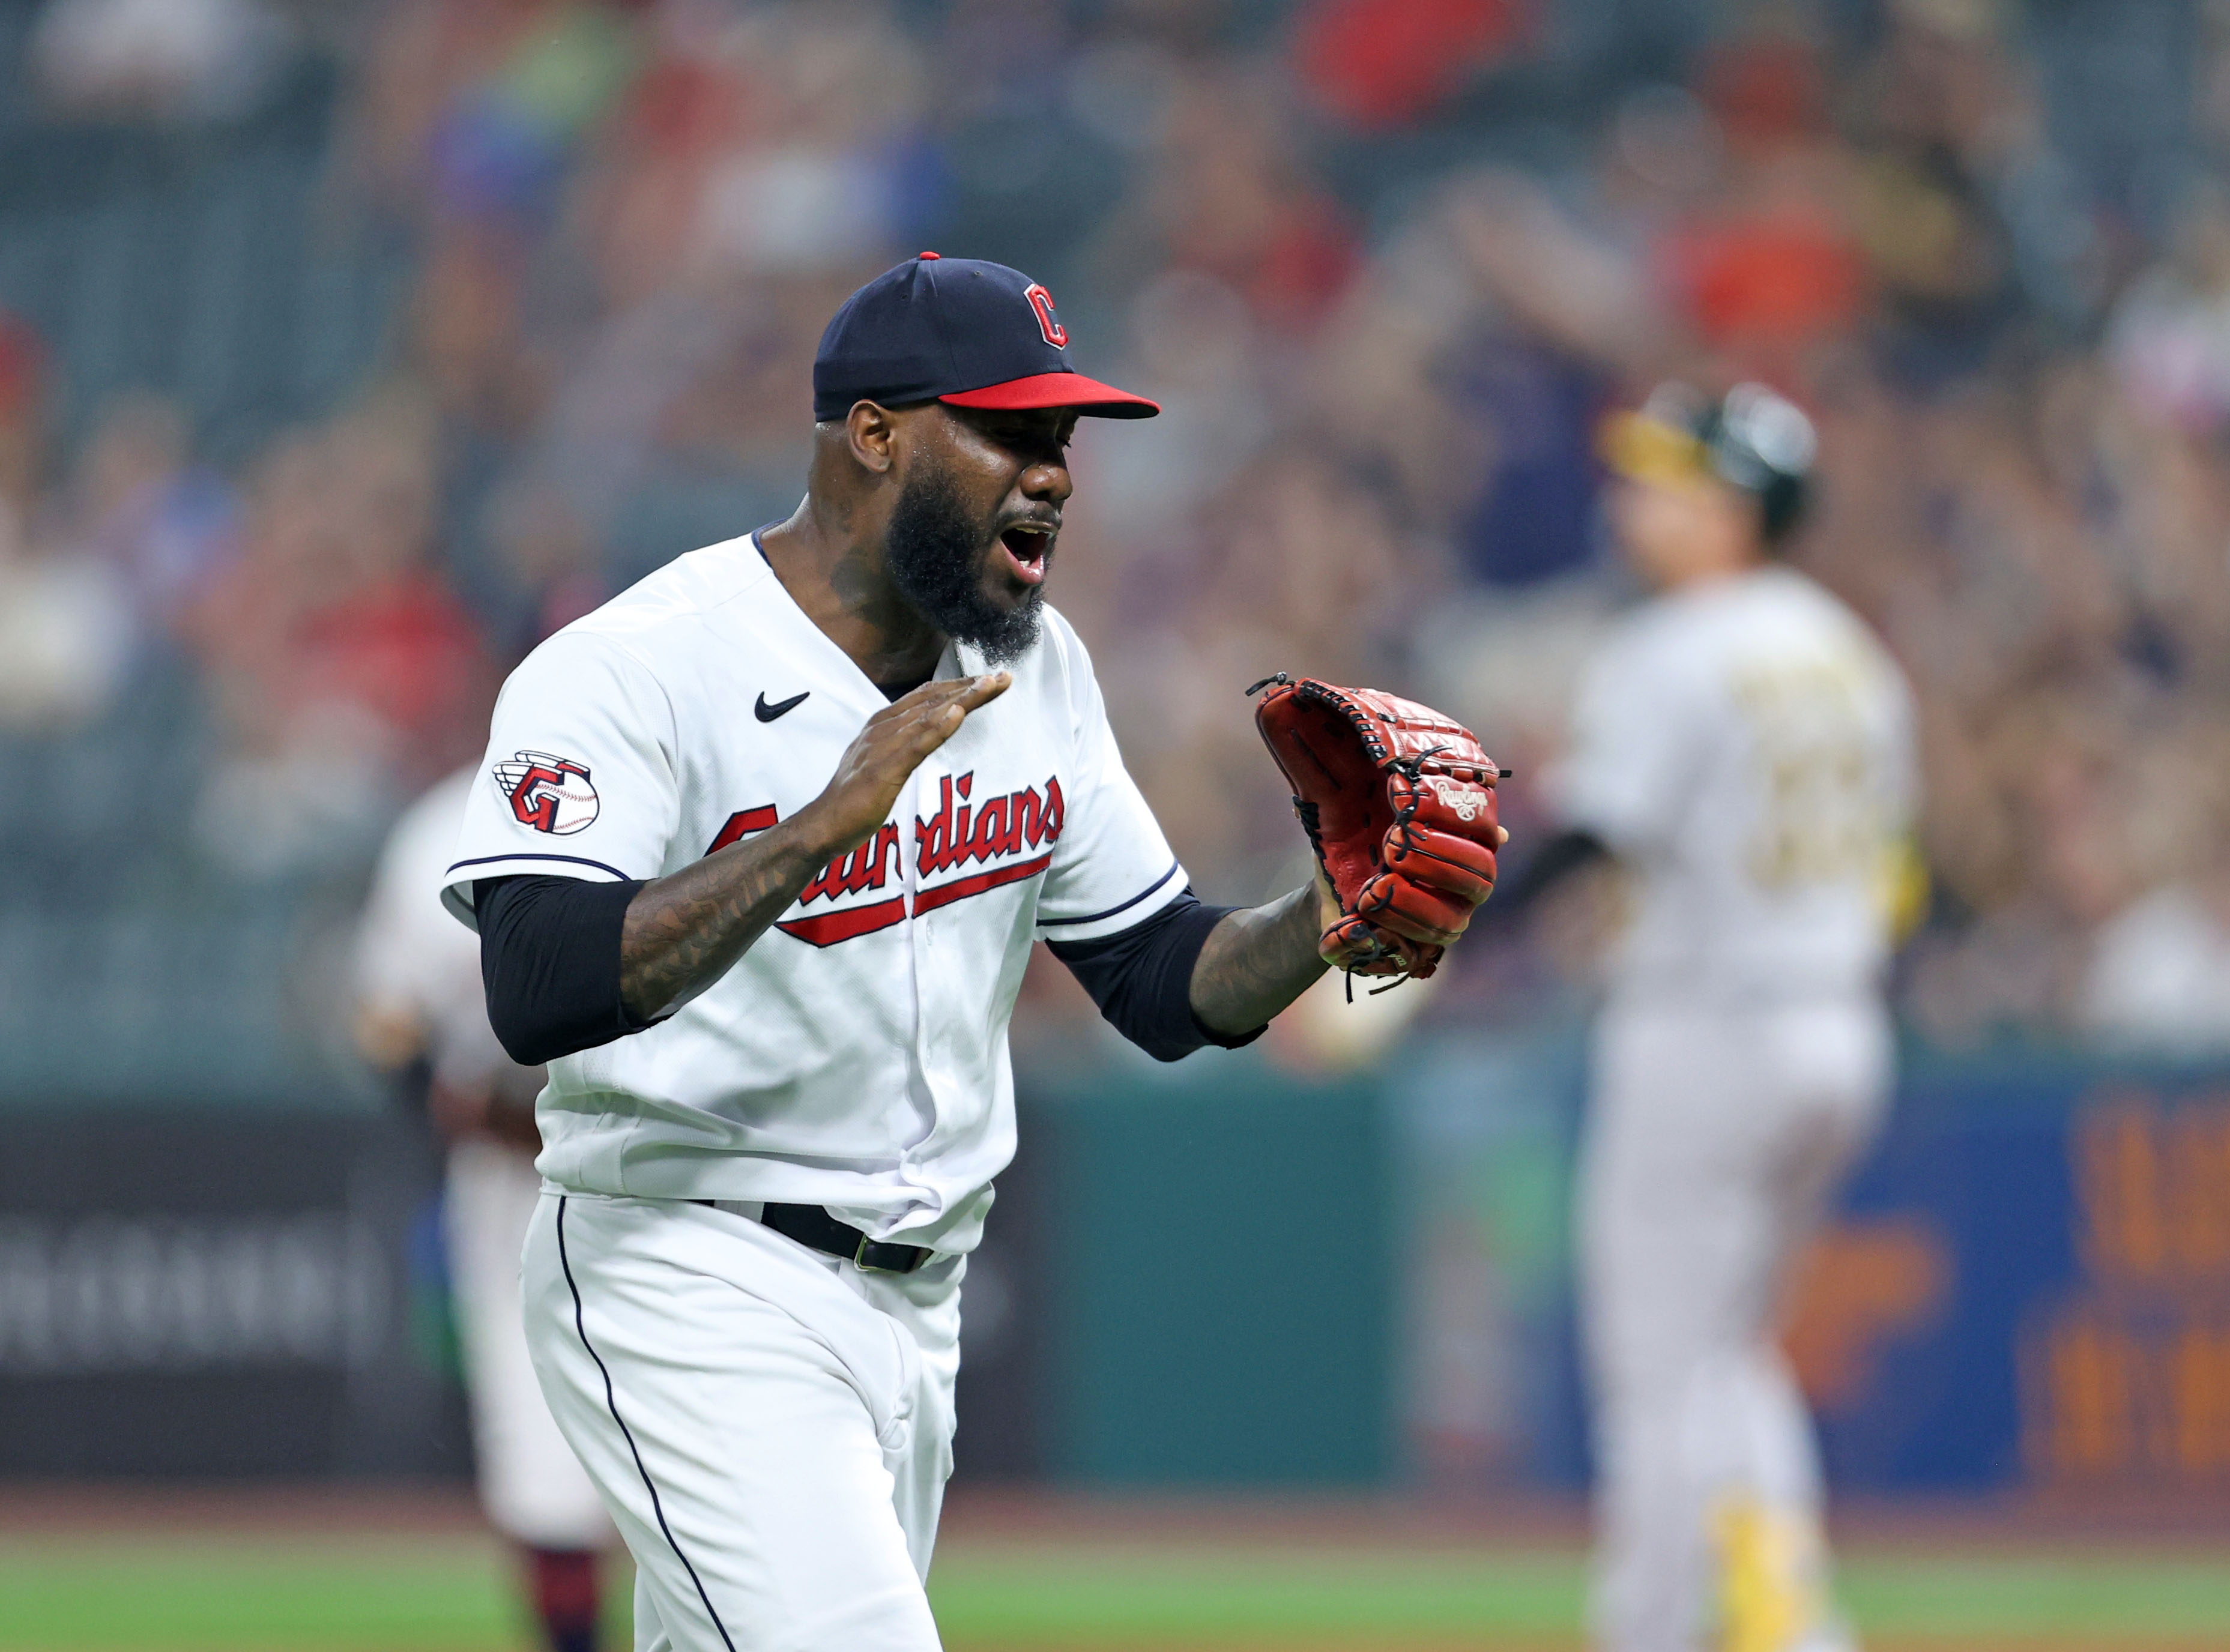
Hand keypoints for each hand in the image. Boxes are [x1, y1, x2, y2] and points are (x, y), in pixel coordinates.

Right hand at [796, 674, 1010, 855]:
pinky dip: (938, 728)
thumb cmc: (853, 798)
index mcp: (882, 725)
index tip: (989, 681)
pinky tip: (957, 714)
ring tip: (990, 685)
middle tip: (1003, 677)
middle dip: (969, 687)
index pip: (926, 697)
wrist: (824, 825)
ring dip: (962, 698)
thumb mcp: (882, 763)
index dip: (958, 686)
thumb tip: (927, 733)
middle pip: (932, 700)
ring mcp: (882, 747)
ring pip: (928, 716)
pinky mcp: (883, 770)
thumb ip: (903, 744)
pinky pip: (915, 745)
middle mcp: (882, 728)